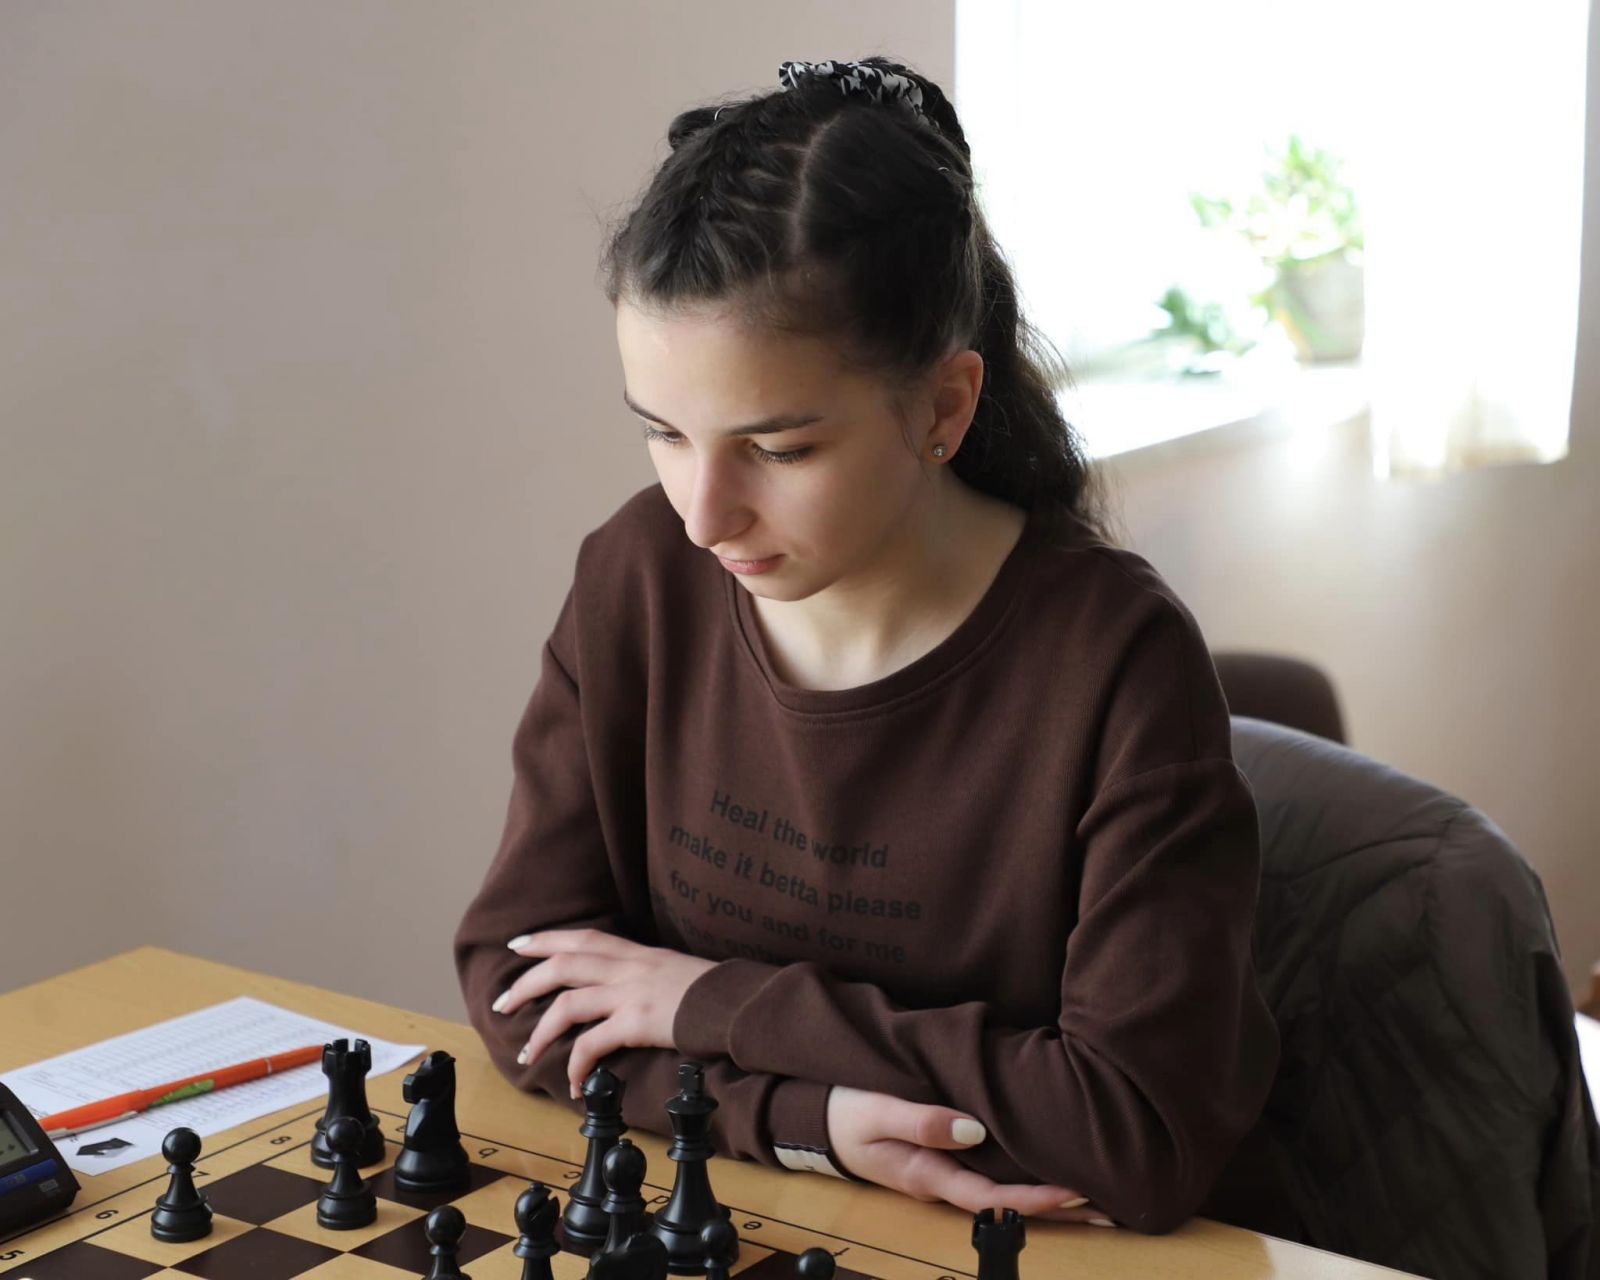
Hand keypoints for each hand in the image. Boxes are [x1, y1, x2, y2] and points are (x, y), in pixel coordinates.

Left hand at [494, 928, 716, 1097]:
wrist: (738, 1004)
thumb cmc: (712, 992)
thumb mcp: (674, 970)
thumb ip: (645, 973)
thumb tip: (623, 986)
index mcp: (636, 953)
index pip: (582, 937)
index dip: (546, 939)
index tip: (518, 945)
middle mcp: (628, 968)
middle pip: (562, 965)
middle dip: (525, 984)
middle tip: (502, 1003)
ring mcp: (630, 994)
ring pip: (566, 1005)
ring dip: (541, 1032)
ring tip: (528, 1053)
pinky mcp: (636, 1023)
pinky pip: (592, 1045)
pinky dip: (576, 1065)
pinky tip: (575, 1083)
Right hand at [825, 1085, 1115, 1225]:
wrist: (819, 1117)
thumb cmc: (847, 1112)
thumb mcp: (877, 1112)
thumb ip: (921, 1120)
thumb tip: (974, 1129)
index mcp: (928, 1175)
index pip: (991, 1196)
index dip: (1034, 1199)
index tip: (1075, 1191)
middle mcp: (944, 1180)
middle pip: (1008, 1201)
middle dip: (1057, 1205)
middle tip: (1110, 1205)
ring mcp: (947, 1170)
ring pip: (1005, 1187)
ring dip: (1048, 1191)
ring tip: (1098, 1190)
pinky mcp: (948, 1154)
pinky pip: (994, 1168)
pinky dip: (1026, 1170)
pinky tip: (1053, 1160)